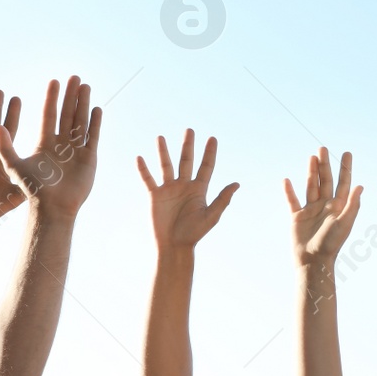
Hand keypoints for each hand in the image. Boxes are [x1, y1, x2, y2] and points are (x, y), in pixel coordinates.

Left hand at [0, 76, 102, 216]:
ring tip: (85, 86)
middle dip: (70, 95)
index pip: (48, 115)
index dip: (51, 98)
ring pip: (80, 121)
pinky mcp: (89, 158)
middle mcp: (61, 144)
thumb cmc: (33, 189)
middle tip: (74, 77)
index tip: (53, 82)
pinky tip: (96, 109)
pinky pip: (92, 136)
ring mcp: (76, 150)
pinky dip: (94, 123)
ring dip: (83, 104)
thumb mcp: (14, 165)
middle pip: (67, 114)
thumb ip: (5, 146)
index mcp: (44, 143)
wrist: (53, 207)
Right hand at [137, 130, 238, 249]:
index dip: (209, 153)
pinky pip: (148, 179)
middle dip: (188, 146)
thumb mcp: (211, 216)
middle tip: (189, 130)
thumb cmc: (194, 234)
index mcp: (199, 190)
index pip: (206, 167)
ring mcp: (169, 190)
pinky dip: (143, 169)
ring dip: (164, 151)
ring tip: (161, 137)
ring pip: (166, 165)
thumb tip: (237, 183)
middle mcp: (184, 186)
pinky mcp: (155, 196)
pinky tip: (140, 157)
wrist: (174, 246)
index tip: (212, 138)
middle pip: (186, 161)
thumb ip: (222, 199)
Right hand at [284, 148, 361, 268]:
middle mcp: (325, 206)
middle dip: (325, 165)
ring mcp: (311, 211)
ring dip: (311, 172)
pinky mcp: (297, 217)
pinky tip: (286, 180)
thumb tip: (360, 186)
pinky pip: (292, 201)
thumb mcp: (344, 224)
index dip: (345, 168)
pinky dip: (289, 191)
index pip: (343, 183)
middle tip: (323, 148)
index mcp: (338, 207)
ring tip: (311, 157)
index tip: (347, 153)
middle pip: (325, 180)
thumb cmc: (331, 244)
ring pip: (311, 186)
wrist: (313, 261)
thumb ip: (352, 205)